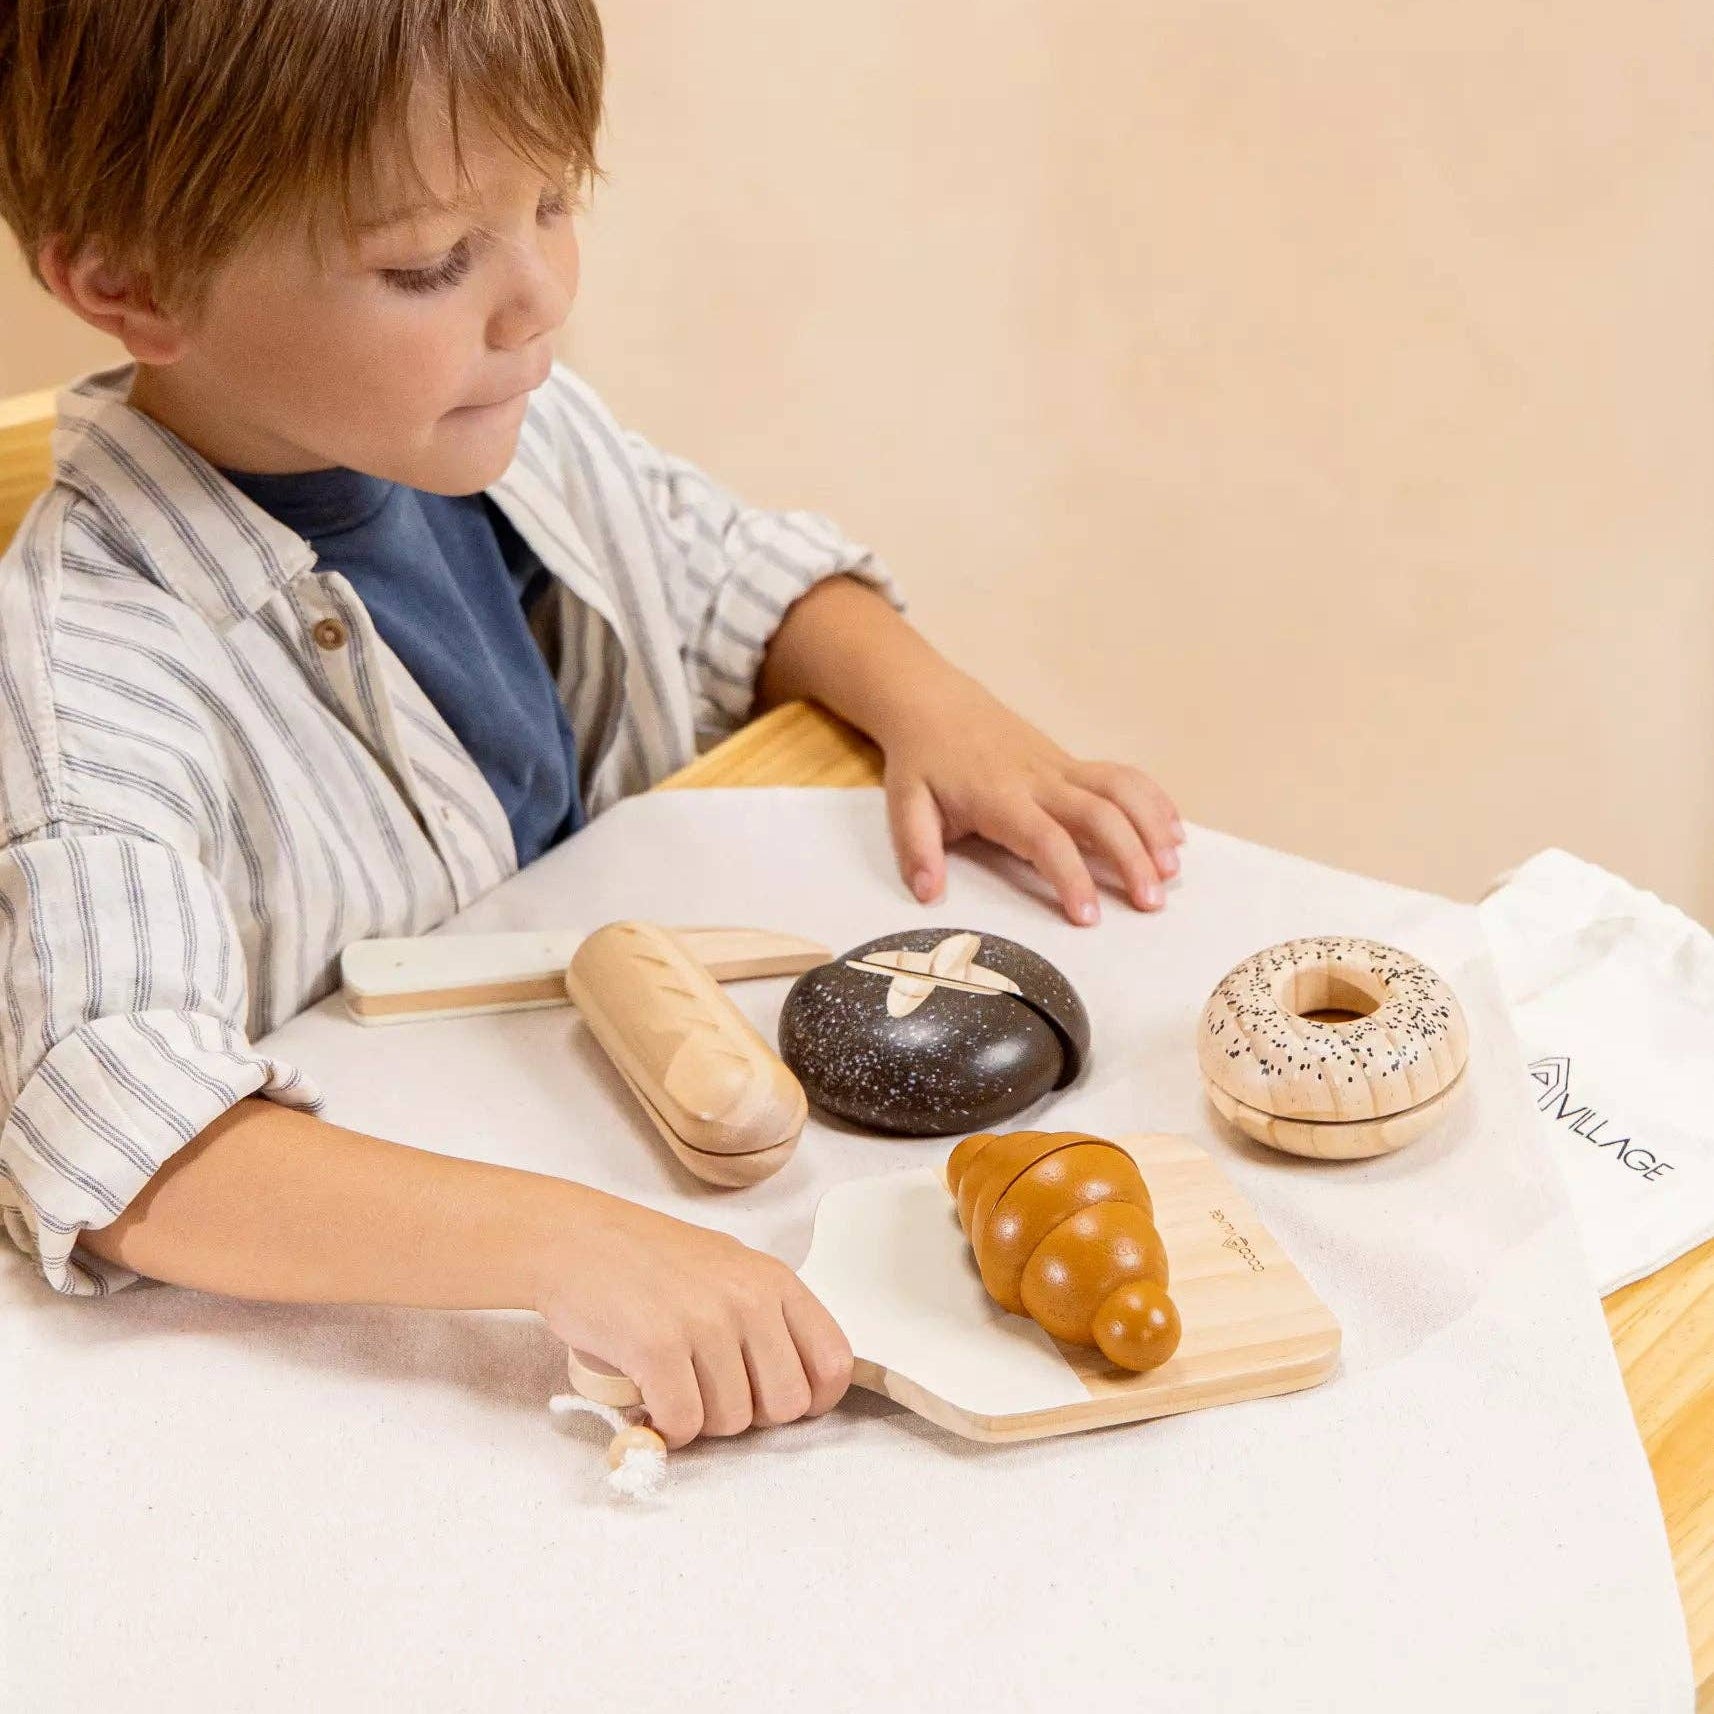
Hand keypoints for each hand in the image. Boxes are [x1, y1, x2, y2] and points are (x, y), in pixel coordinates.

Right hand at [533, 1185, 852, 1448]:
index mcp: (774, 1280)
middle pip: (786, 1405)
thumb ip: (765, 1319)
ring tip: (673, 1385)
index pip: (834, 1362)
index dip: (810, 1398)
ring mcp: (705, 1322)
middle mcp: (749, 1299)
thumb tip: (793, 1391)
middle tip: (709, 1392)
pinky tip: (650, 1400)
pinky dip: (666, 1427)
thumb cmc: (648, 1259)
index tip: (772, 1399)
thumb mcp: (726, 1270)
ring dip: (700, 1420)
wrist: (575, 1239)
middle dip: (748, 1415)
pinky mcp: (658, 1347)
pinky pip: (684, 1424)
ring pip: (733, 1421)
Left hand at [755, 577, 1184, 927]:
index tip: (1089, 917)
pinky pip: (1123, 777)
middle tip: (1150, 904)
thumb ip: (916, 849)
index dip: (1072, 877)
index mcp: (1000, 798)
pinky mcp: (1072, 762)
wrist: (934, 704)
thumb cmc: (922, 762)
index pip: (1046, 840)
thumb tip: (928, 893)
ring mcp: (1061, 767)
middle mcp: (1039, 780)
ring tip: (1173, 871)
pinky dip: (1153, 801)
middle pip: (1100, 815)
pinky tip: (1174, 832)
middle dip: (1131, 858)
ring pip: (1121, 790)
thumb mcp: (904, 804)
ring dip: (1153, 827)